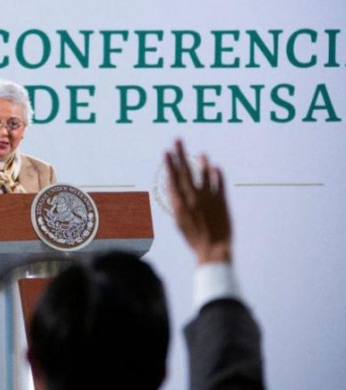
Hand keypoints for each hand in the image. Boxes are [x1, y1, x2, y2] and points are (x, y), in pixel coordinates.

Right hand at [165, 140, 231, 264]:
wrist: (213, 249)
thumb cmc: (193, 237)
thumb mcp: (178, 220)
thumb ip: (176, 201)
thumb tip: (172, 185)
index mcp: (180, 203)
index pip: (173, 178)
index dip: (169, 164)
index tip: (166, 151)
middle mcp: (193, 198)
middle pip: (185, 171)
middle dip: (180, 154)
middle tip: (178, 140)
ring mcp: (208, 198)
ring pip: (204, 174)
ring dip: (202, 162)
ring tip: (201, 153)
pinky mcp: (222, 202)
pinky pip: (219, 183)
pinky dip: (217, 174)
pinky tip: (215, 167)